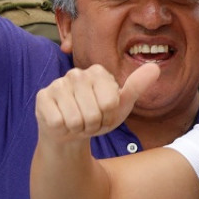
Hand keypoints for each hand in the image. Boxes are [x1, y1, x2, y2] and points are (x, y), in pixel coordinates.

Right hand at [35, 63, 158, 142]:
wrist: (71, 131)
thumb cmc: (99, 115)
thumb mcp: (122, 104)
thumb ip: (137, 86)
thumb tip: (155, 68)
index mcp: (98, 72)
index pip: (111, 102)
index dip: (109, 115)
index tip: (105, 113)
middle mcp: (76, 74)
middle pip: (93, 112)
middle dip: (95, 124)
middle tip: (90, 120)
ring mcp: (57, 84)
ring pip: (75, 119)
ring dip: (79, 127)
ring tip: (78, 121)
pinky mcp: (42, 97)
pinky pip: (58, 121)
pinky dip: (63, 128)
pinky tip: (63, 122)